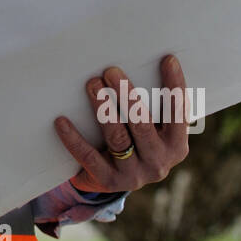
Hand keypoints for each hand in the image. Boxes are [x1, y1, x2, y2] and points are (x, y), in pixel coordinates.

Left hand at [53, 55, 190, 194]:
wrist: (115, 179)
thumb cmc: (136, 140)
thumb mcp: (153, 129)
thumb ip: (153, 106)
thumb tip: (143, 61)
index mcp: (176, 146)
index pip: (178, 114)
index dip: (175, 86)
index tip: (167, 59)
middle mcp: (159, 163)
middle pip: (142, 124)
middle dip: (127, 95)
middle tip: (111, 71)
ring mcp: (134, 175)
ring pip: (117, 137)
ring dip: (103, 109)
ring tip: (92, 84)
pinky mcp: (108, 182)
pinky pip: (88, 156)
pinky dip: (74, 138)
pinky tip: (61, 121)